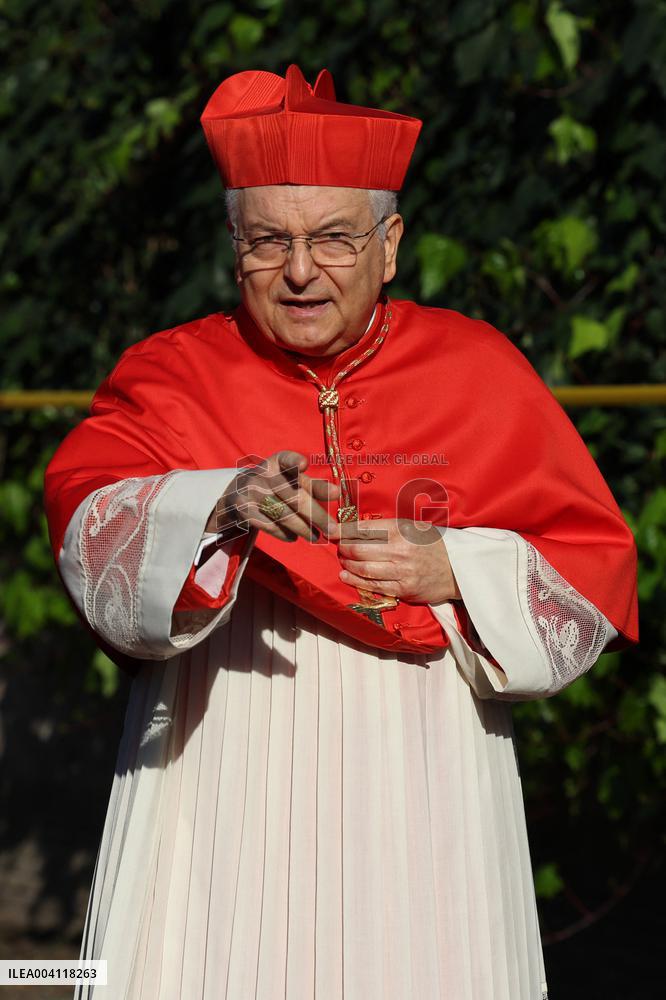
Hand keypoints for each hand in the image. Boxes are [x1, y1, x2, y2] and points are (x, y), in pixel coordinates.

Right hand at [206, 450, 339, 543]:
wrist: (239, 491)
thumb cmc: (278, 484)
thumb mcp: (294, 480)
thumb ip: (316, 486)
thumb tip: (337, 494)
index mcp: (277, 461)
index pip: (286, 459)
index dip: (294, 461)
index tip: (303, 465)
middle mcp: (263, 474)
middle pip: (294, 496)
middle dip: (317, 515)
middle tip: (333, 530)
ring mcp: (251, 492)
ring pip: (283, 514)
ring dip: (303, 529)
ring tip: (317, 537)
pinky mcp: (244, 509)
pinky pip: (269, 525)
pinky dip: (284, 533)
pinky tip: (294, 537)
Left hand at [330, 518, 460, 603]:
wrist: (458, 568)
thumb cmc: (433, 545)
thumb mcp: (414, 527)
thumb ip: (388, 527)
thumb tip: (358, 527)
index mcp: (402, 530)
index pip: (365, 528)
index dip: (345, 530)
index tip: (334, 530)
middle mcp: (400, 550)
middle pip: (359, 548)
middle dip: (344, 547)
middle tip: (339, 546)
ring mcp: (402, 572)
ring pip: (363, 568)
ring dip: (348, 564)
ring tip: (342, 560)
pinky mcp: (404, 589)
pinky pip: (373, 585)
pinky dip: (356, 580)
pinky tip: (346, 575)